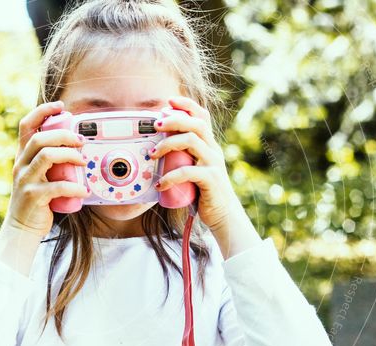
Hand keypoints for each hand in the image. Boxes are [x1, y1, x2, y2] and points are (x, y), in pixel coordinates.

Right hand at [6, 101, 88, 237]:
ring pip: (45, 156)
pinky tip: (83, 190)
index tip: (60, 106)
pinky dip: (73, 187)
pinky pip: (56, 186)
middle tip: (81, 142)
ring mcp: (25, 180)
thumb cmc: (37, 202)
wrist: (22, 229)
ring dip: (69, 155)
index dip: (42, 111)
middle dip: (63, 135)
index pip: (26, 125)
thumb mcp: (40, 177)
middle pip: (39, 138)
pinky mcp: (33, 196)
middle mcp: (21, 165)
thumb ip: (50, 163)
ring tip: (83, 161)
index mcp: (22, 156)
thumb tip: (76, 149)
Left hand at [149, 96, 243, 232]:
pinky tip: (160, 183)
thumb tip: (155, 150)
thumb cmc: (204, 193)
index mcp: (209, 145)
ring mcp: (213, 164)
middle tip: (155, 125)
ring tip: (152, 153)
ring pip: (191, 142)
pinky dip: (171, 176)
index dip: (187, 104)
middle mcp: (213, 150)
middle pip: (196, 124)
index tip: (169, 101)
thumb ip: (182, 159)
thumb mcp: (193, 170)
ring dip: (168, 144)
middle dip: (174, 119)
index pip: (202, 116)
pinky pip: (188, 171)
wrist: (223, 215)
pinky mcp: (210, 180)